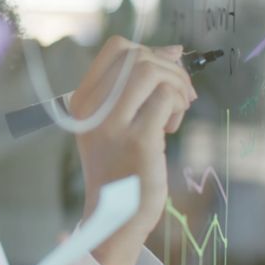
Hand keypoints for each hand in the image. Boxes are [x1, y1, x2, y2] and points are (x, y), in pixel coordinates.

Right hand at [68, 37, 195, 264]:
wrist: (114, 216)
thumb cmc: (120, 166)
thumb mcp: (118, 120)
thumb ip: (139, 85)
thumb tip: (173, 49)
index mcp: (83, 100)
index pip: (116, 48)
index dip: (148, 51)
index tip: (163, 75)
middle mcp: (92, 108)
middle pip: (137, 56)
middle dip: (170, 68)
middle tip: (182, 94)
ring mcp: (112, 124)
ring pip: (151, 71)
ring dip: (176, 84)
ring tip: (178, 108)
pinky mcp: (138, 140)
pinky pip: (166, 99)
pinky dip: (178, 106)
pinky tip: (171, 127)